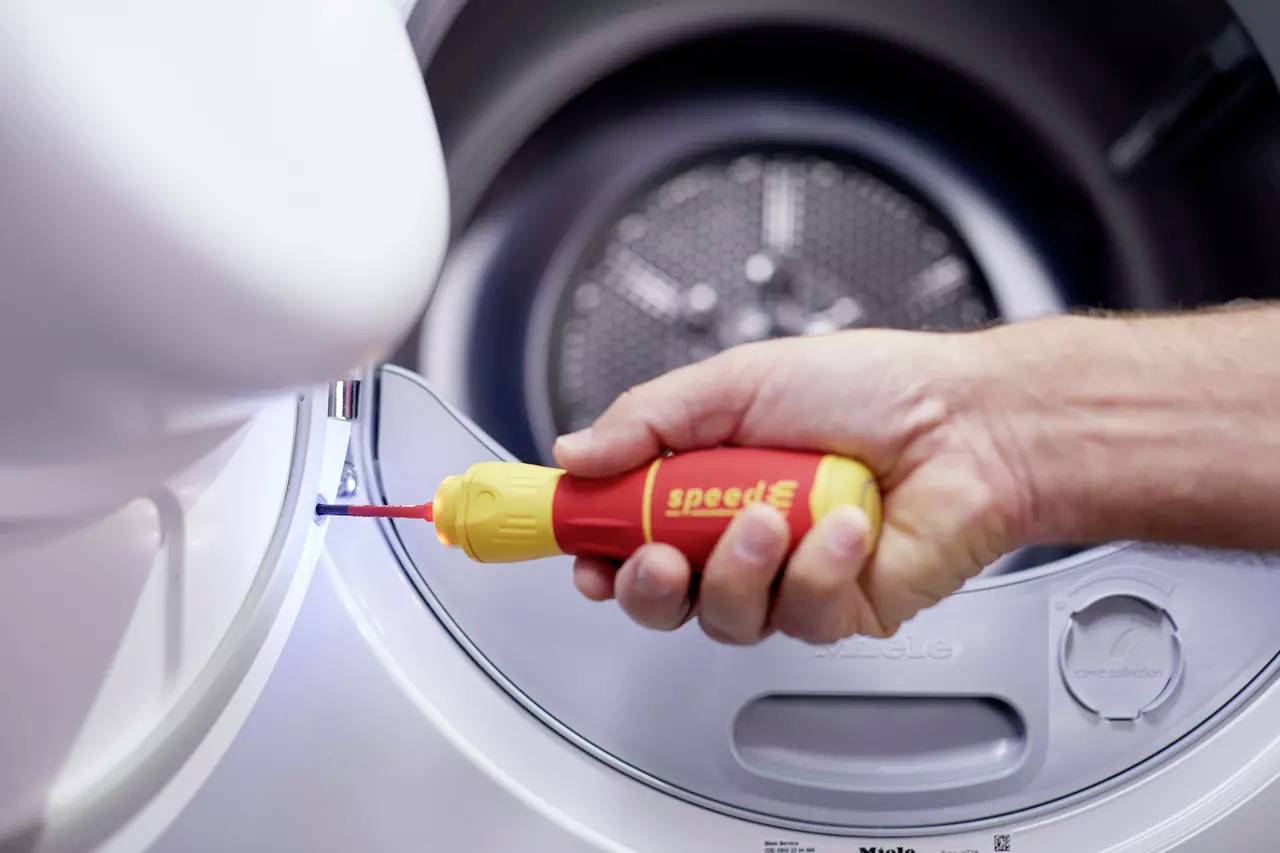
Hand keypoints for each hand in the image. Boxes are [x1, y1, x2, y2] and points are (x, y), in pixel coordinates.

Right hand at [553, 330, 1032, 644]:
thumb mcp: (738, 381)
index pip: (628, 529)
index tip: (575, 544)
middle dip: (647, 584)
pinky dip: (817, 570)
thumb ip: (650, 419)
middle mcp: (742, 535)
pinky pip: (801, 616)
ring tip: (770, 518)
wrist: (970, 421)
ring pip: (725, 617)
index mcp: (709, 480)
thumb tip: (573, 452)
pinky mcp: (841, 610)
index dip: (594, 546)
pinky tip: (844, 529)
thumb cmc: (871, 388)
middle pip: (662, 596)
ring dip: (737, 570)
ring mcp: (790, 578)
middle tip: (655, 552)